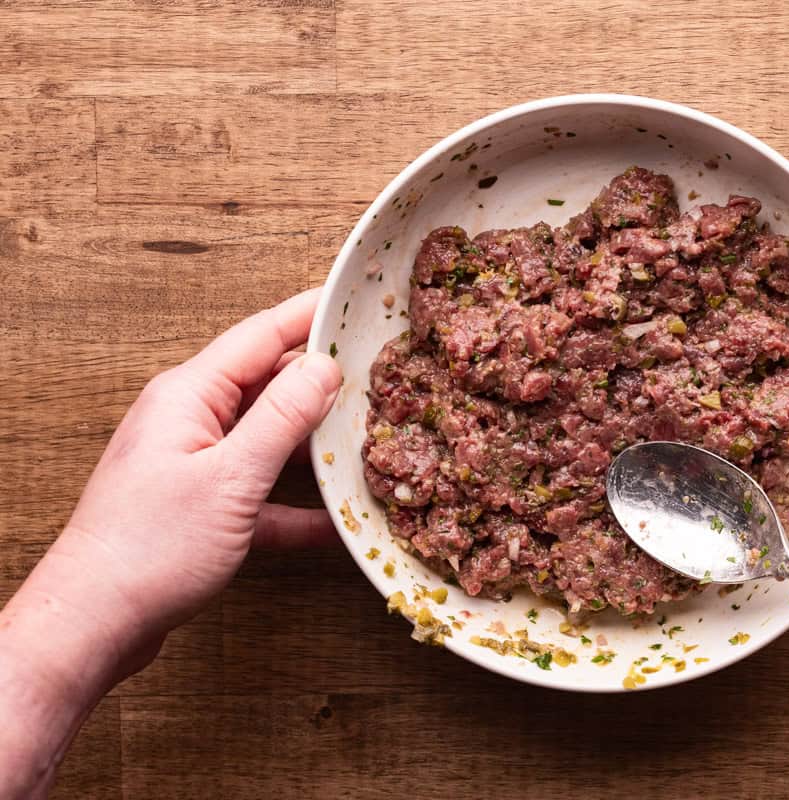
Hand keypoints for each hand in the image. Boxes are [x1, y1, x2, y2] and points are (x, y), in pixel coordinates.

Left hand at [0, 289, 340, 797]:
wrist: (93, 623)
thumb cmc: (150, 548)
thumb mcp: (232, 477)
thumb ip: (282, 418)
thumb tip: (324, 367)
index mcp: (190, 396)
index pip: (262, 336)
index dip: (310, 315)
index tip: (352, 300)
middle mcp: (189, 420)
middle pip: (269, 386)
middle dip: (323, 383)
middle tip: (378, 374)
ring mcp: (194, 464)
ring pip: (269, 441)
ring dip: (315, 448)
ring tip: (367, 444)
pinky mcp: (200, 507)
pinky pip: (260, 494)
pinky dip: (296, 506)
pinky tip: (336, 523)